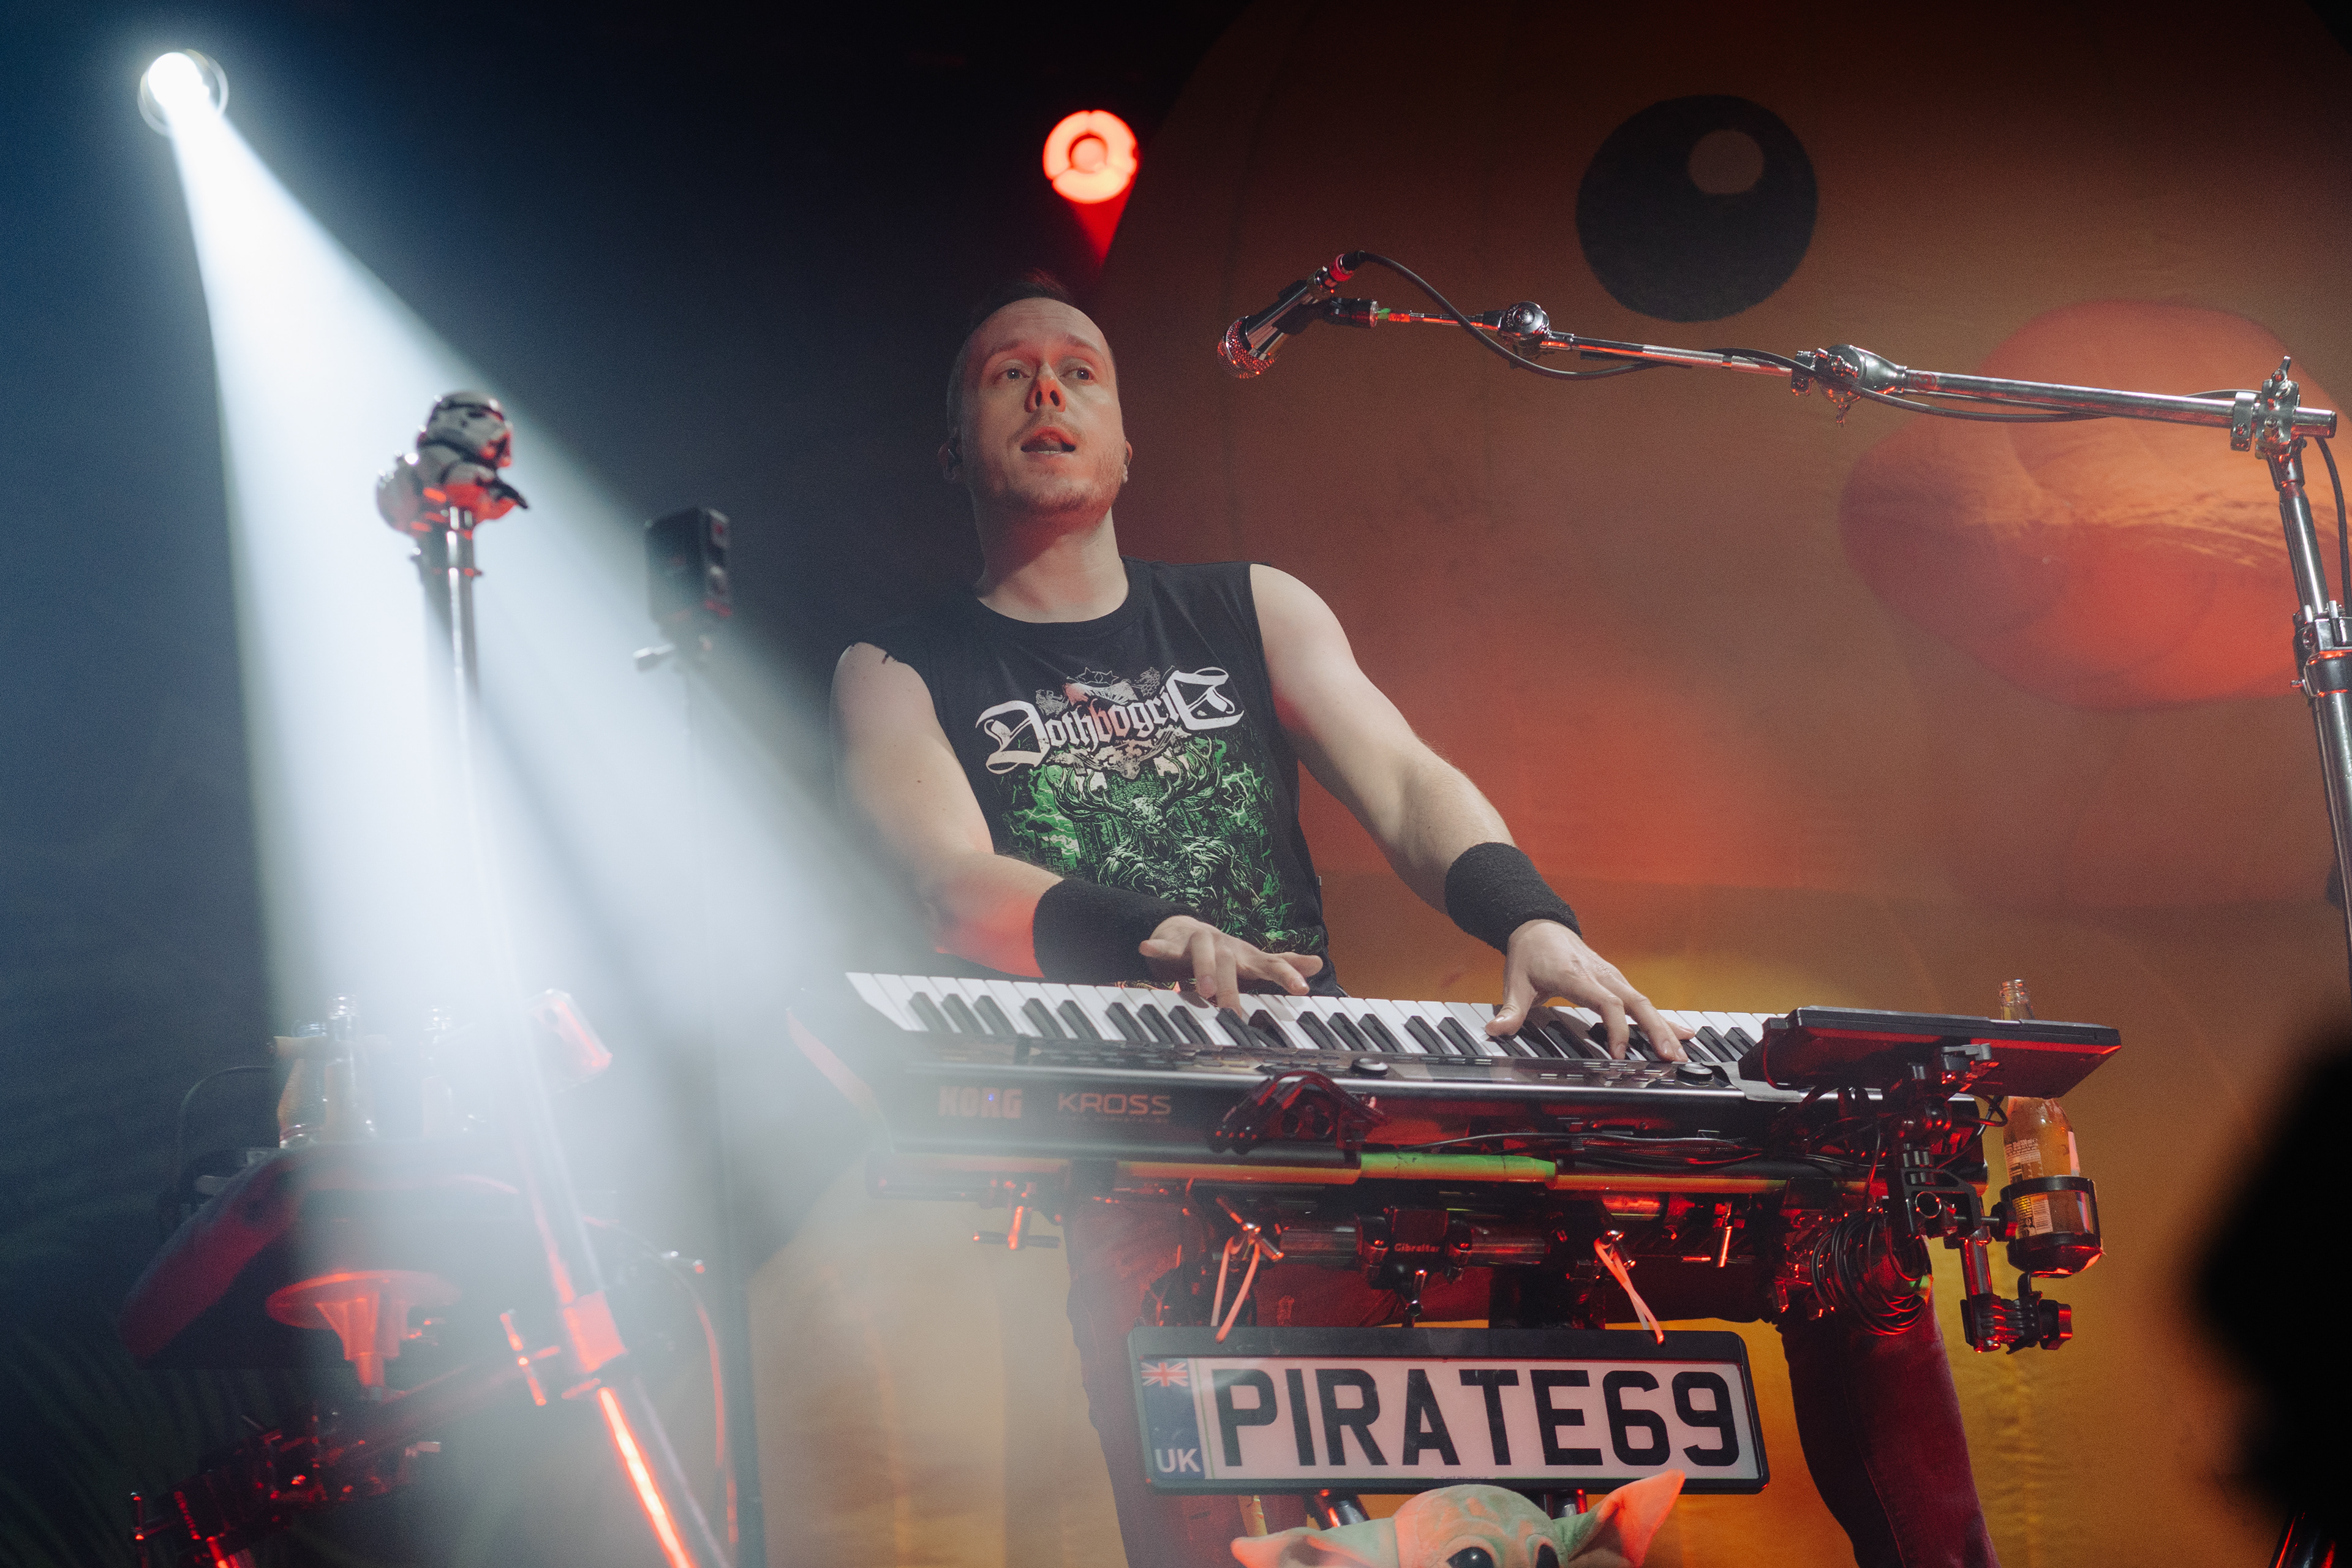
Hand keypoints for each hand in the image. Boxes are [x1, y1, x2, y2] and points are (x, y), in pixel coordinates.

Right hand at [1140, 916, 1323, 1014]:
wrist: (1183, 929)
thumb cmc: (1223, 953)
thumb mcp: (1253, 960)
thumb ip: (1282, 963)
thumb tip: (1318, 963)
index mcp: (1246, 956)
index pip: (1271, 963)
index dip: (1287, 974)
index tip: (1302, 988)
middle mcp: (1226, 947)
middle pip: (1232, 963)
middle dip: (1233, 986)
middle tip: (1234, 1011)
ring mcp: (1201, 942)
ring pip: (1204, 952)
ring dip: (1205, 971)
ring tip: (1205, 992)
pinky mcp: (1174, 943)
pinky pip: (1166, 945)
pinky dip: (1158, 947)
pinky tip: (1147, 948)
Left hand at [1485, 919, 1691, 1060]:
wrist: (1539, 926)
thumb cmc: (1530, 954)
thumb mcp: (1515, 982)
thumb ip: (1510, 1010)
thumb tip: (1496, 1029)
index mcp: (1577, 976)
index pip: (1606, 1002)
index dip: (1616, 1028)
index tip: (1618, 1054)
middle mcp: (1601, 975)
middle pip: (1636, 1003)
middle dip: (1656, 1031)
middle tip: (1671, 1058)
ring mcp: (1613, 977)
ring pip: (1645, 1003)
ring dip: (1664, 1029)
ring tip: (1681, 1055)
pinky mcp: (1617, 981)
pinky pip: (1644, 1002)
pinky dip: (1663, 1019)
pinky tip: (1682, 1034)